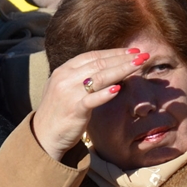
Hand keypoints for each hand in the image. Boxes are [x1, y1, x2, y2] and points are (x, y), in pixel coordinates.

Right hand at [32, 48, 147, 160]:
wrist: (44, 135)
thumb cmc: (60, 111)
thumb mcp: (66, 88)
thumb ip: (81, 77)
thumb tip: (108, 67)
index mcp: (63, 70)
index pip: (92, 56)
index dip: (114, 52)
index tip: (133, 51)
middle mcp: (65, 78)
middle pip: (98, 64)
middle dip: (123, 58)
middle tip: (143, 55)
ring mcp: (68, 93)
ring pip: (98, 77)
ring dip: (121, 70)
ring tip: (138, 65)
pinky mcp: (73, 110)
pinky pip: (91, 99)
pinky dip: (105, 93)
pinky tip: (118, 88)